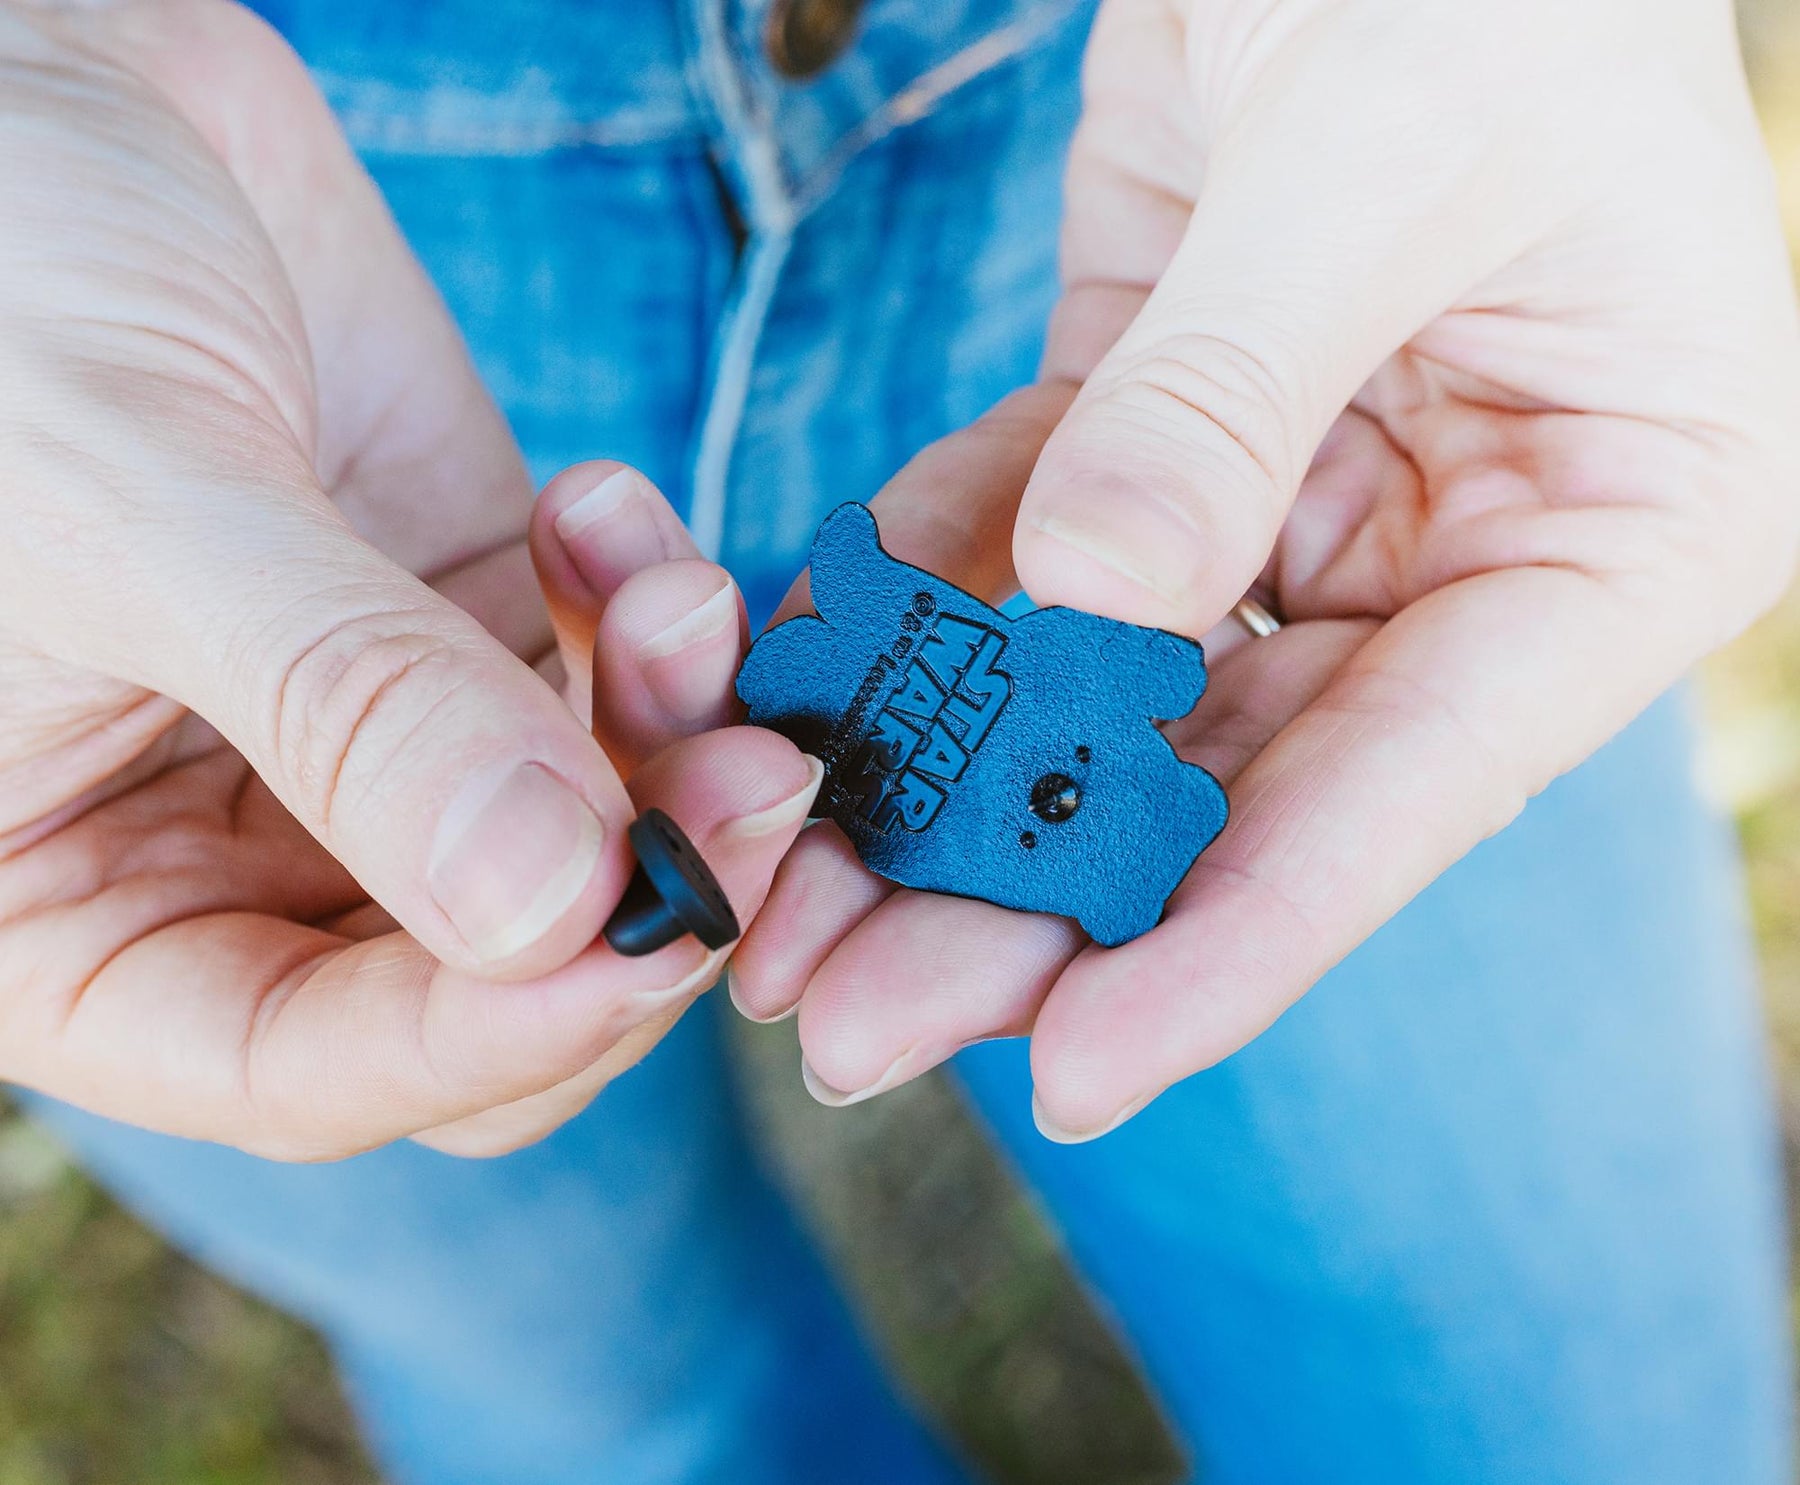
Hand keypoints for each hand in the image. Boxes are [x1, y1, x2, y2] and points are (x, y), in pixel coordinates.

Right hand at [0, 1, 812, 1158]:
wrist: (35, 80)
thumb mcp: (124, 503)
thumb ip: (342, 708)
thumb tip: (552, 904)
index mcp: (76, 912)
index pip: (314, 1066)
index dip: (495, 1030)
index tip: (653, 939)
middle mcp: (231, 850)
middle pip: (493, 977)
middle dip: (640, 890)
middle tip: (758, 784)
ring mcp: (374, 739)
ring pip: (589, 834)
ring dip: (672, 734)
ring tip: (681, 596)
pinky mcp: (472, 617)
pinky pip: (617, 683)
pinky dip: (653, 616)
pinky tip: (612, 509)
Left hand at [725, 0, 1799, 1137]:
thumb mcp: (1384, 156)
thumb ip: (1231, 401)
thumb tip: (1092, 615)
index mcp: (1614, 523)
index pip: (1411, 790)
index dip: (1235, 942)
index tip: (1073, 1070)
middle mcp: (1461, 537)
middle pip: (1228, 779)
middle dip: (1031, 906)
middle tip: (849, 1019)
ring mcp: (1302, 489)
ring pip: (1105, 692)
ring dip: (940, 793)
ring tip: (783, 907)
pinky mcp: (1159, 423)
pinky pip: (1019, 542)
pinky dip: (911, 615)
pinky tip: (791, 697)